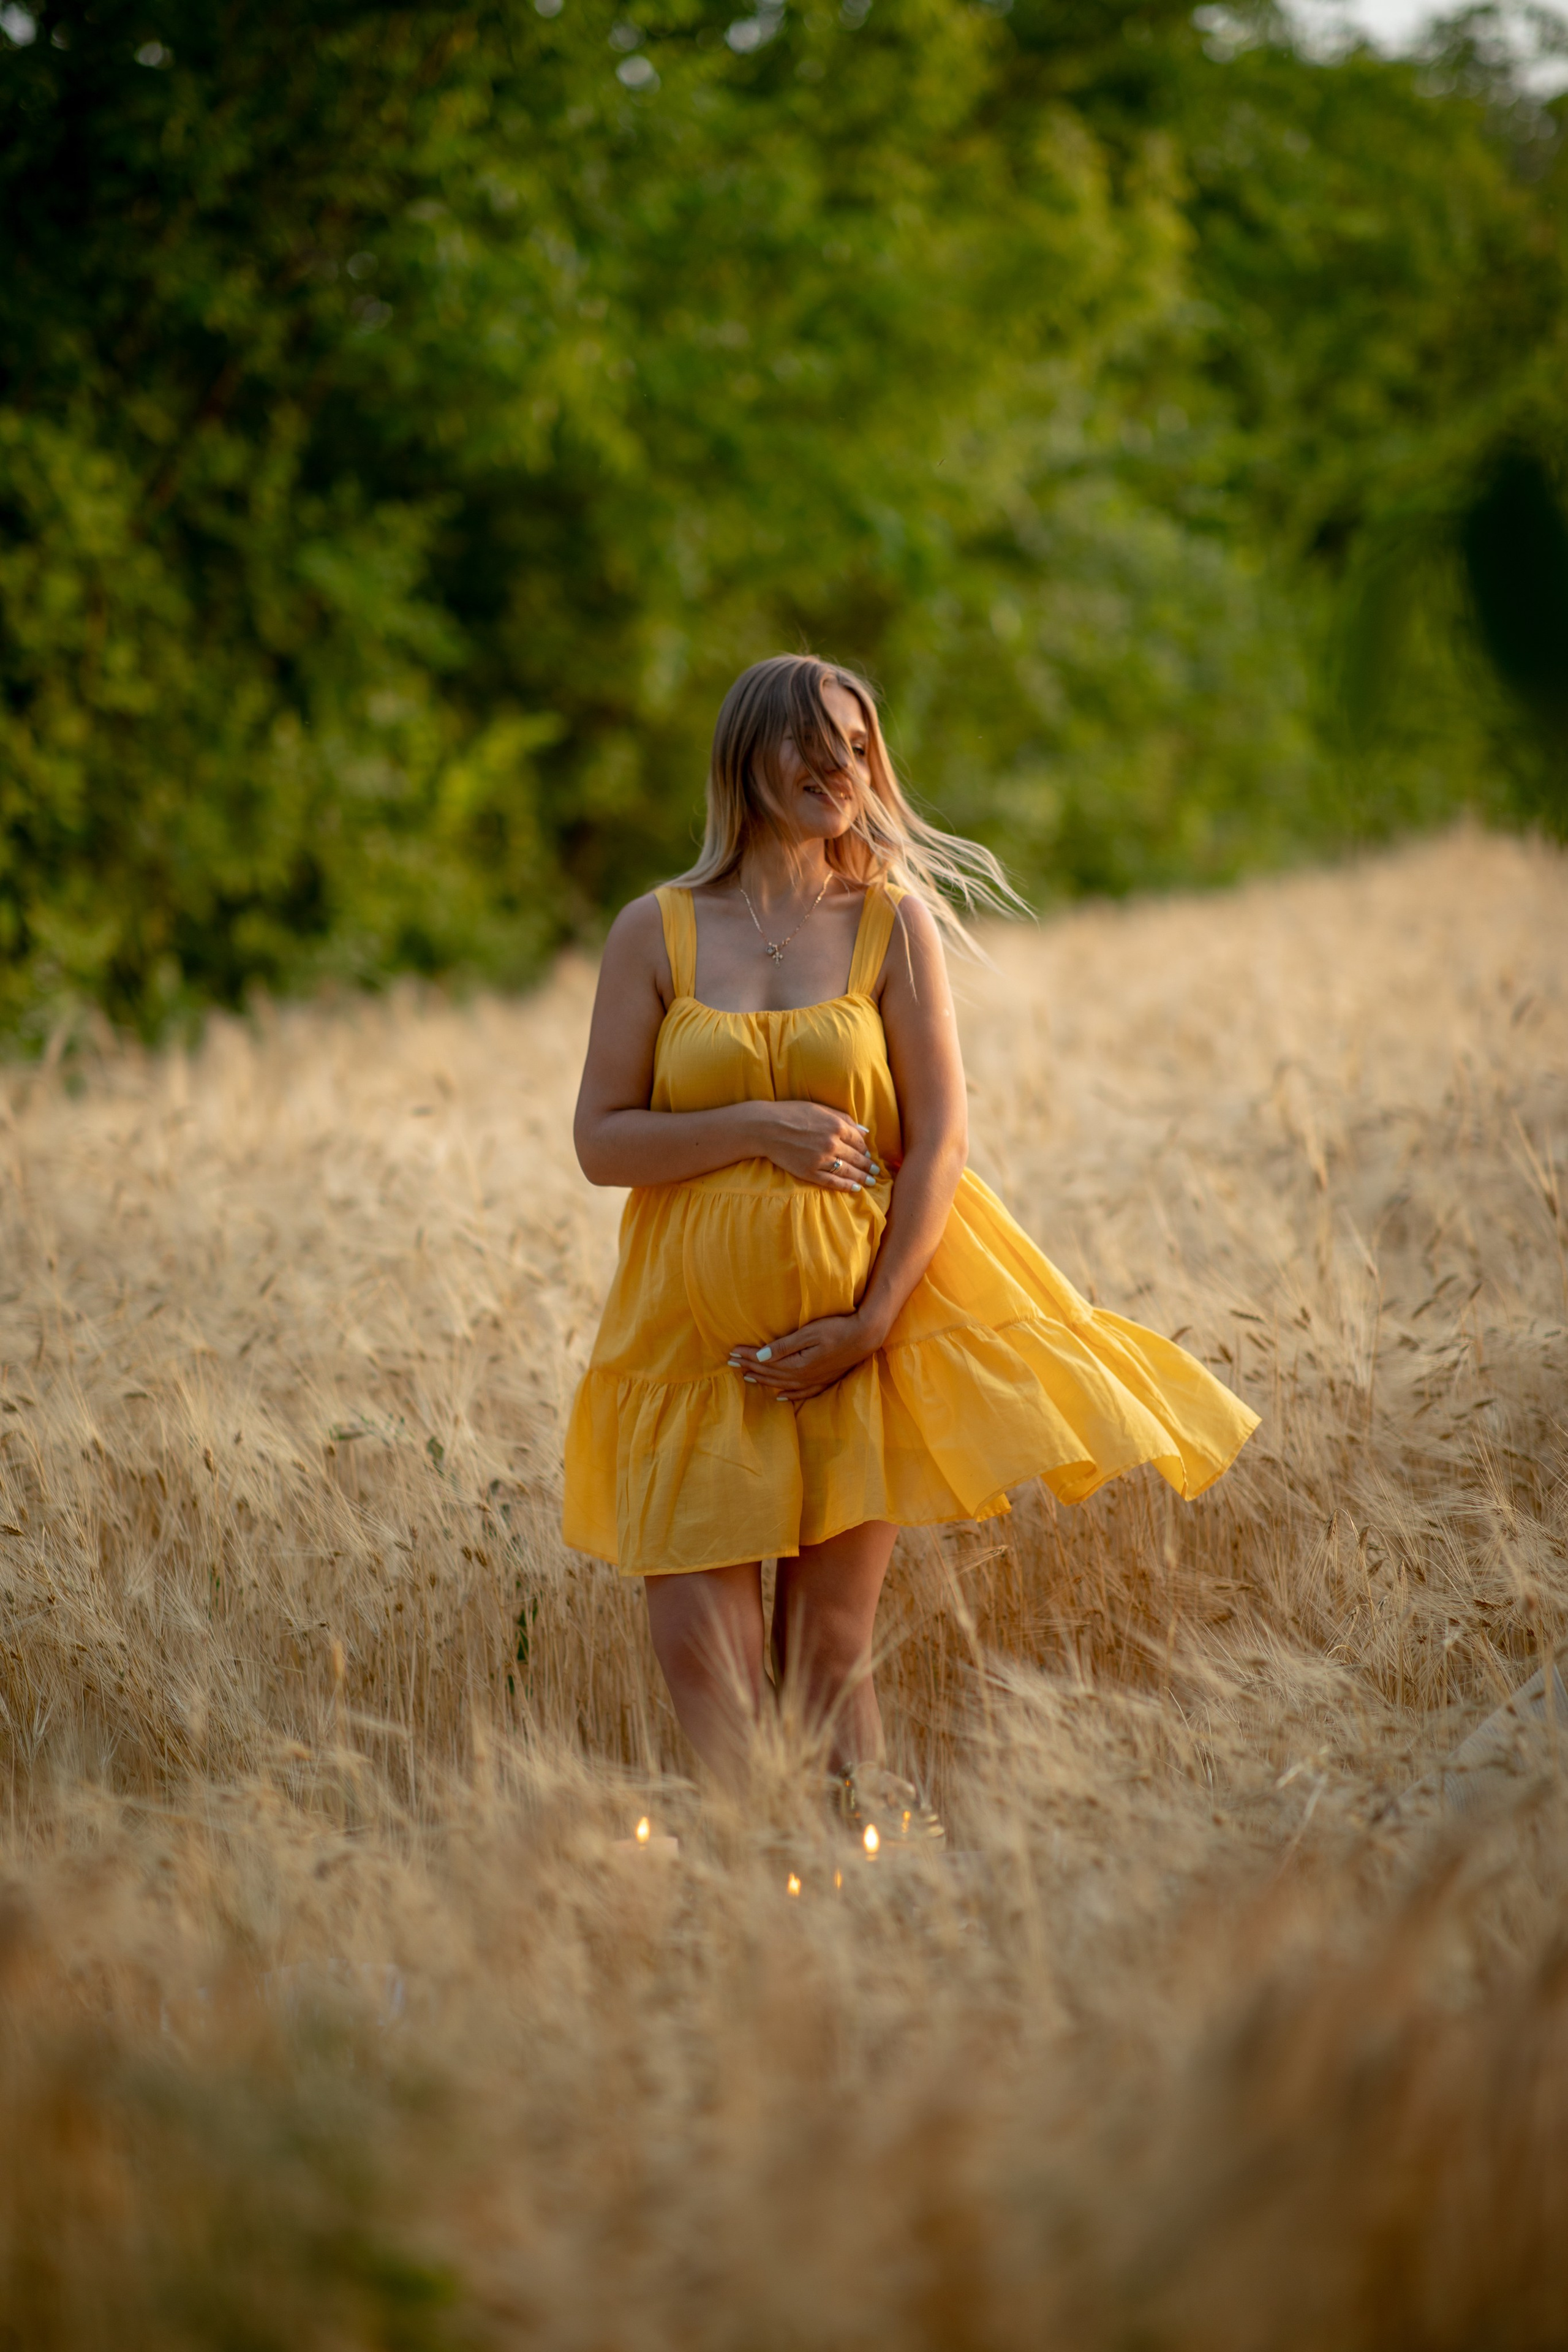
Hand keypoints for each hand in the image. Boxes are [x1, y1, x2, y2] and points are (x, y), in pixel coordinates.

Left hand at [728, 1311, 881, 1402]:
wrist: (866, 1336)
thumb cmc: (837, 1329)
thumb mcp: (809, 1333)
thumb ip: (784, 1347)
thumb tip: (760, 1358)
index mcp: (797, 1365)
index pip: (765, 1362)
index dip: (747, 1357)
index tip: (731, 1353)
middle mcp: (803, 1377)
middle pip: (771, 1374)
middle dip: (750, 1368)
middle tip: (731, 1363)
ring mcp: (814, 1380)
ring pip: (782, 1384)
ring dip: (764, 1380)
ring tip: (747, 1377)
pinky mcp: (824, 1380)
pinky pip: (802, 1393)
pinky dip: (789, 1396)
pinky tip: (779, 1397)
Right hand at [746, 1101, 879, 1192]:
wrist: (765, 1127)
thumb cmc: (791, 1113)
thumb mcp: (820, 1109)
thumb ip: (844, 1119)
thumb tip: (865, 1131)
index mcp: (836, 1126)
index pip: (858, 1141)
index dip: (865, 1149)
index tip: (869, 1154)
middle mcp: (832, 1143)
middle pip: (857, 1157)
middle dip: (868, 1166)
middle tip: (876, 1171)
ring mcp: (821, 1159)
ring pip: (848, 1171)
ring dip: (862, 1177)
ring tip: (870, 1182)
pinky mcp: (810, 1172)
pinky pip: (832, 1181)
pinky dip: (845, 1186)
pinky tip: (855, 1188)